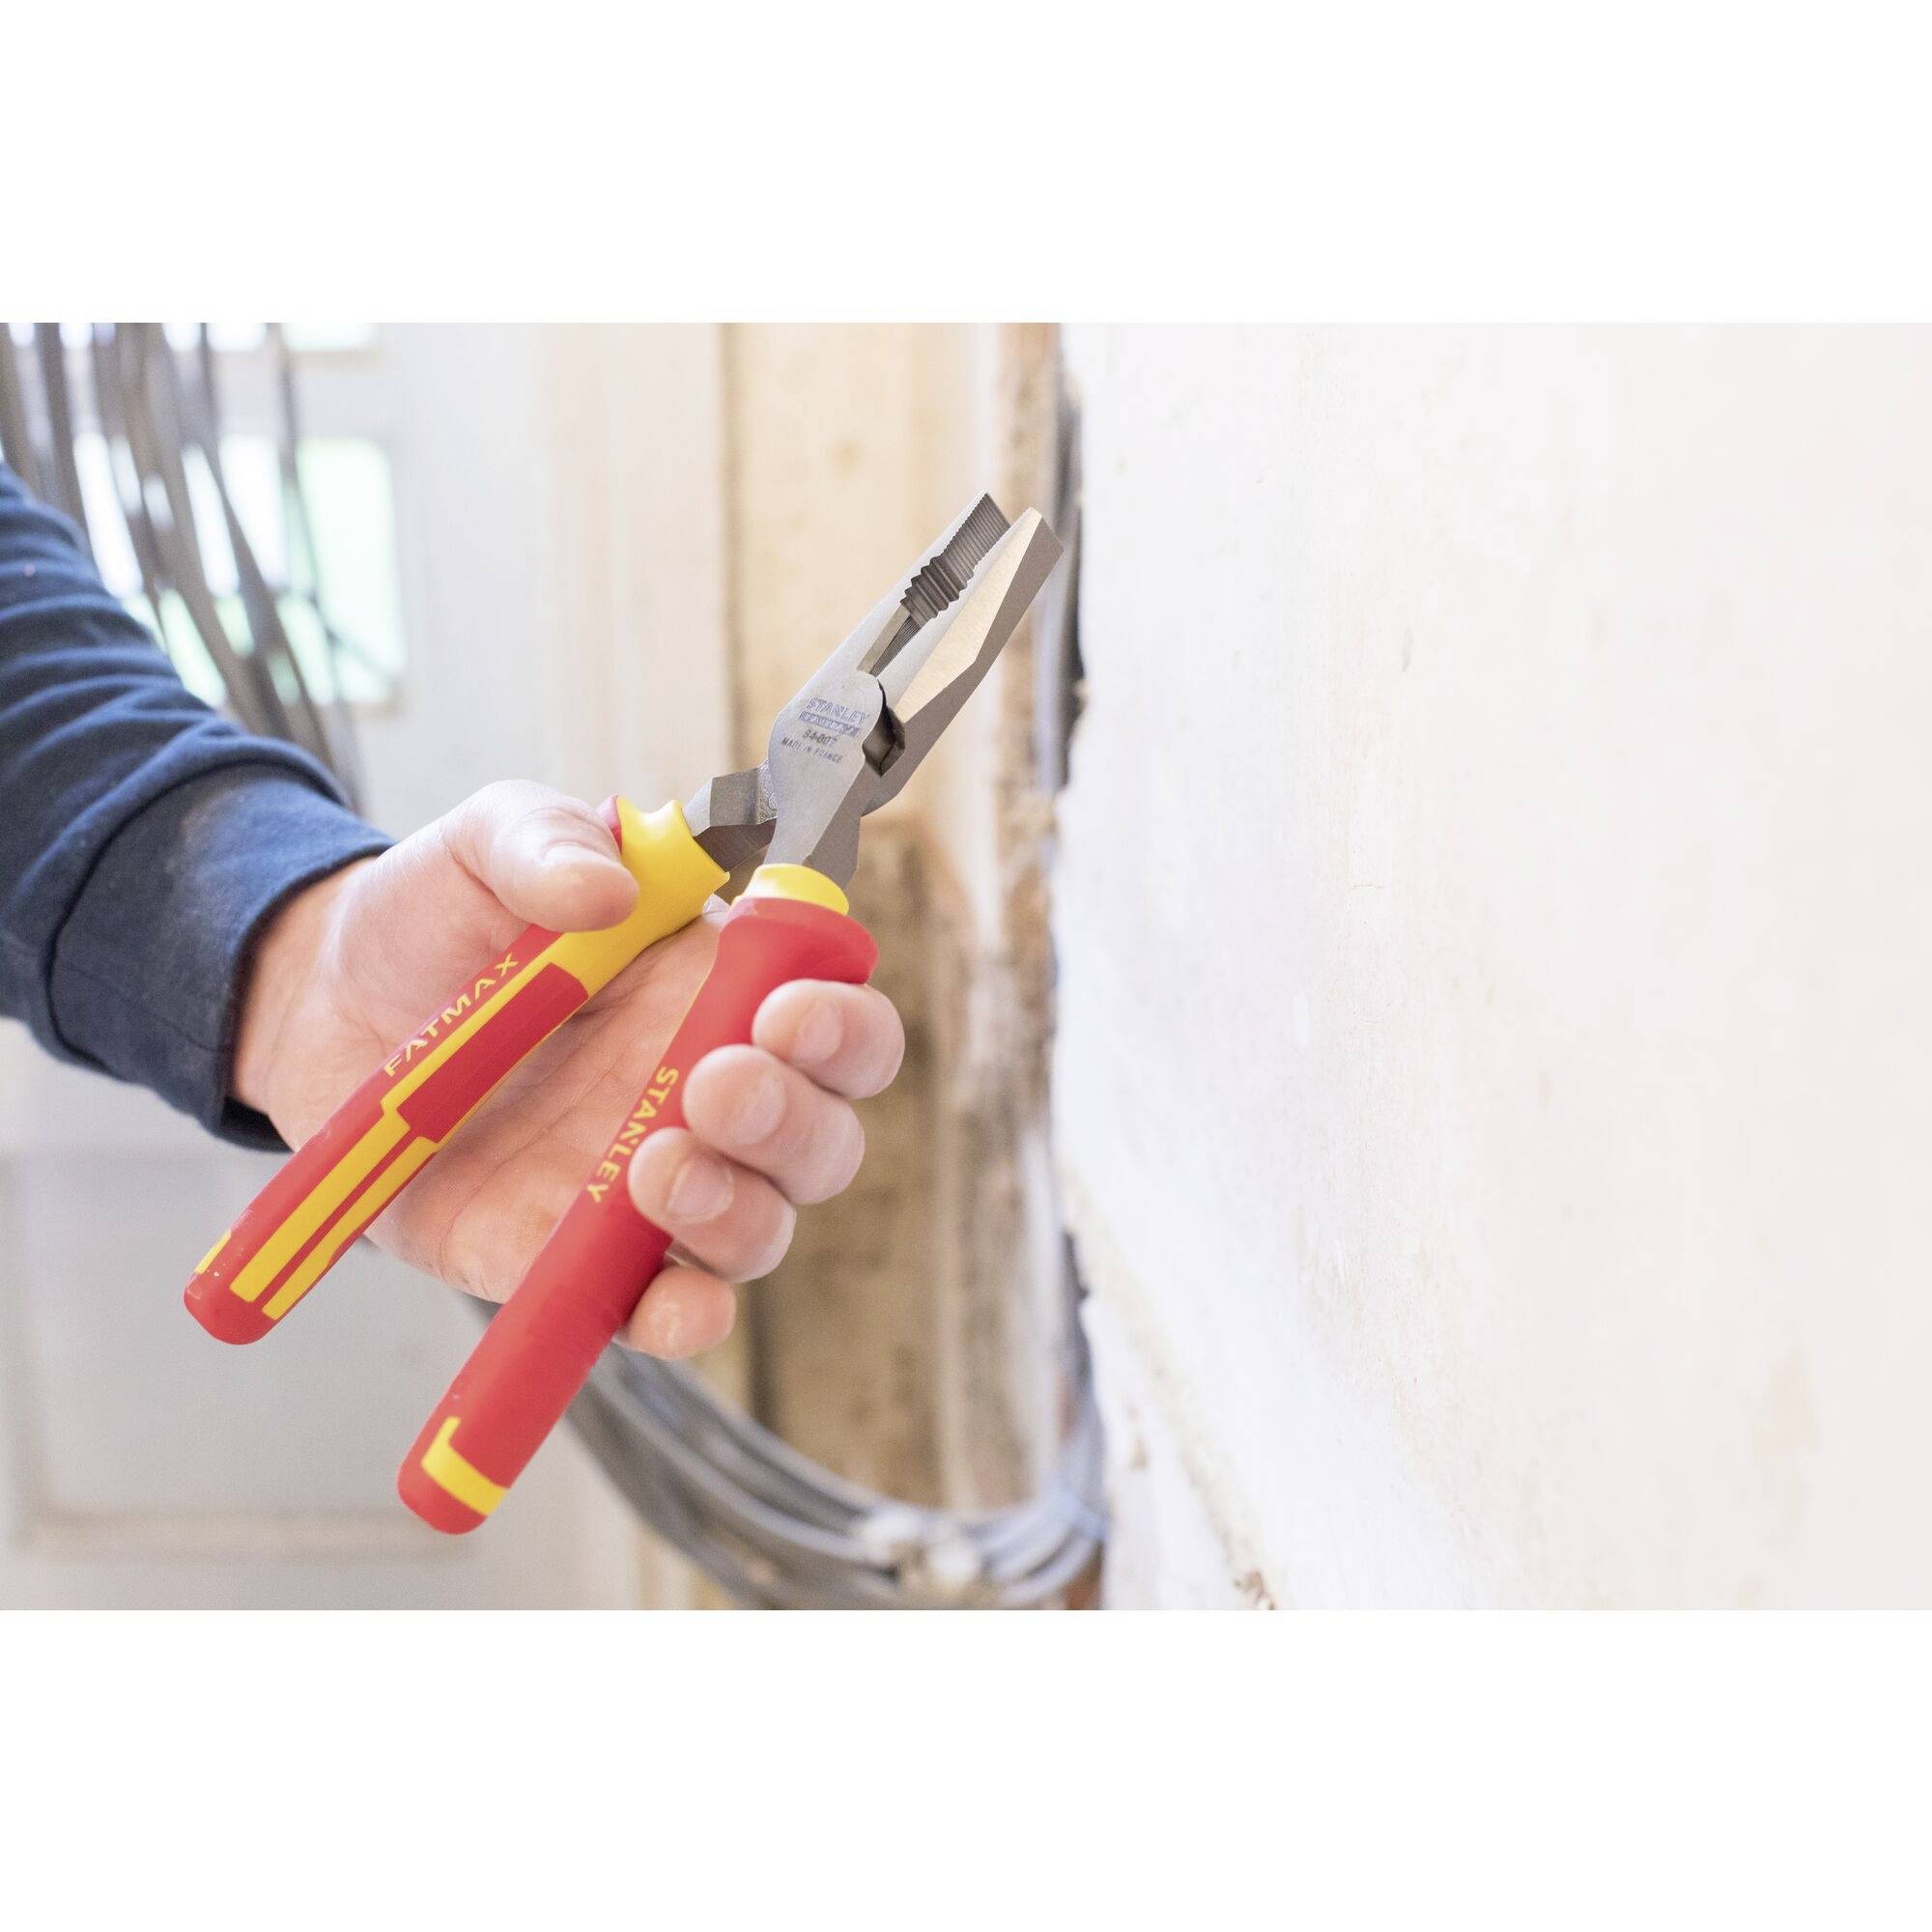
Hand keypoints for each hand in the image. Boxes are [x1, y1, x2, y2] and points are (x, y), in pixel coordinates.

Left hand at [232, 781, 904, 1356]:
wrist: (322, 1012)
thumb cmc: (435, 915)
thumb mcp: (485, 842)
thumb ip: (546, 839)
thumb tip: (609, 885)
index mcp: (718, 986)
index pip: (837, 1017)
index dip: (842, 1024)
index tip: (784, 1012)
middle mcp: (707, 1093)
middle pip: (822, 1136)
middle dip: (792, 1119)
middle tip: (712, 1087)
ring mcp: (650, 1185)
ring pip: (762, 1227)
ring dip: (739, 1210)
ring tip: (655, 1167)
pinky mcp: (578, 1261)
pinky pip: (662, 1310)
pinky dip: (686, 1320)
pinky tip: (672, 1305)